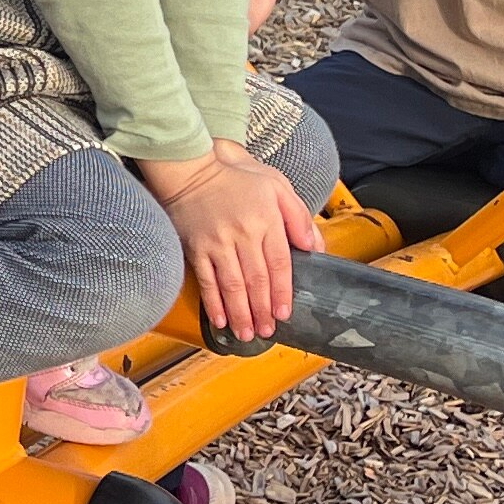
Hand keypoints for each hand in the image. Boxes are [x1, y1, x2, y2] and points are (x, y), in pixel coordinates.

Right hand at [144, 153, 326, 342]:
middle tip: (267, 331)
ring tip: (247, 333)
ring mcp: (217, 242)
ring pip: (232, 285)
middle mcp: (242, 233)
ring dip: (241, 313)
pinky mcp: (195, 248)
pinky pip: (206, 280)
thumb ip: (298, 215)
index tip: (284, 312)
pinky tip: (220, 319)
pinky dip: (213, 303)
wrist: (190, 170)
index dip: (282, 291)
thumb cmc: (234, 177)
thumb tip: (314, 246)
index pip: (279, 263)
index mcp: (266, 220)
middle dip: (263, 310)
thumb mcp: (276, 185)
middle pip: (256, 279)